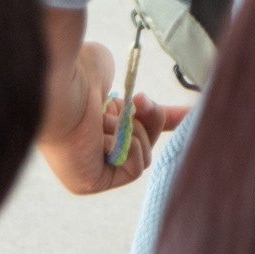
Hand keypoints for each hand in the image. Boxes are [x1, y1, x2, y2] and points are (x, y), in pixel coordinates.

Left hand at [40, 40, 185, 196]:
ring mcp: (89, 167)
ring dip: (135, 129)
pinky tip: (110, 135)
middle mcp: (89, 146)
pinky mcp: (91, 182)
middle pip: (144, 139)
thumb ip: (126, 92)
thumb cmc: (77, 73)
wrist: (61, 87)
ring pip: (143, 153)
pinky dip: (132, 147)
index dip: (162, 118)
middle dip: (151, 116)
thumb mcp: (111, 72)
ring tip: (112, 115)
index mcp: (92, 120)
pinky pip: (134, 169)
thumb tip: (136, 104)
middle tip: (139, 99)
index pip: (131, 125)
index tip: (193, 111)